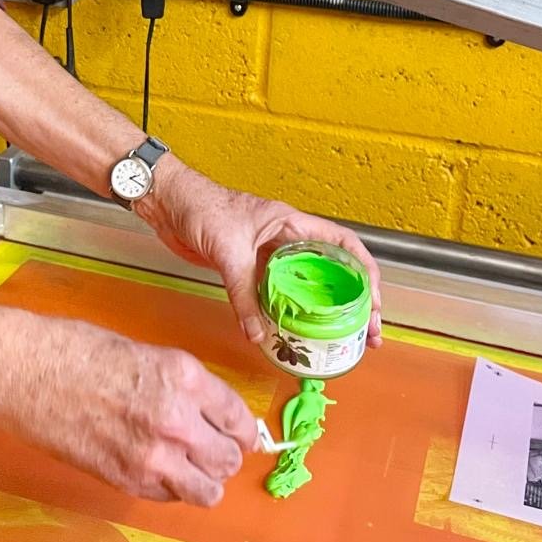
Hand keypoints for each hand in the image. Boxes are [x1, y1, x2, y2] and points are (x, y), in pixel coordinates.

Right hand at [0, 306, 258, 506]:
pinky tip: (155, 469)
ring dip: (203, 480)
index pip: (237, 417)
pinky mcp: (124, 481)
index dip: (241, 427)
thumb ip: (178, 384)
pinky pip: (170, 499)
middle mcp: (175, 420)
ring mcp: (150, 457)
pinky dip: (171, 489)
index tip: (238, 431)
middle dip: (224, 454)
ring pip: (208, 491)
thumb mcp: (140, 352)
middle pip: (229, 458)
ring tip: (188, 466)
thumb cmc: (71, 350)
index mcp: (182, 376)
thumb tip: (207, 410)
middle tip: (210, 447)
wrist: (20, 373)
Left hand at [139, 162, 383, 348]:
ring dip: (319, 311)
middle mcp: (285, 239)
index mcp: (292, 224)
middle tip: (365, 332)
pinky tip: (288, 333)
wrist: (166, 202)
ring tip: (335, 340)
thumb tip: (259, 333)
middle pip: (330, 271)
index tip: (376, 302)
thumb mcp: (228, 251)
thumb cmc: (200, 206)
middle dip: (351, 301)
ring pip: (303, 285)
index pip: (343, 245)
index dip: (365, 271)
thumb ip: (244, 293)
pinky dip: (283, 312)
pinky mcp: (245, 267)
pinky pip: (273, 293)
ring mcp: (266, 254)